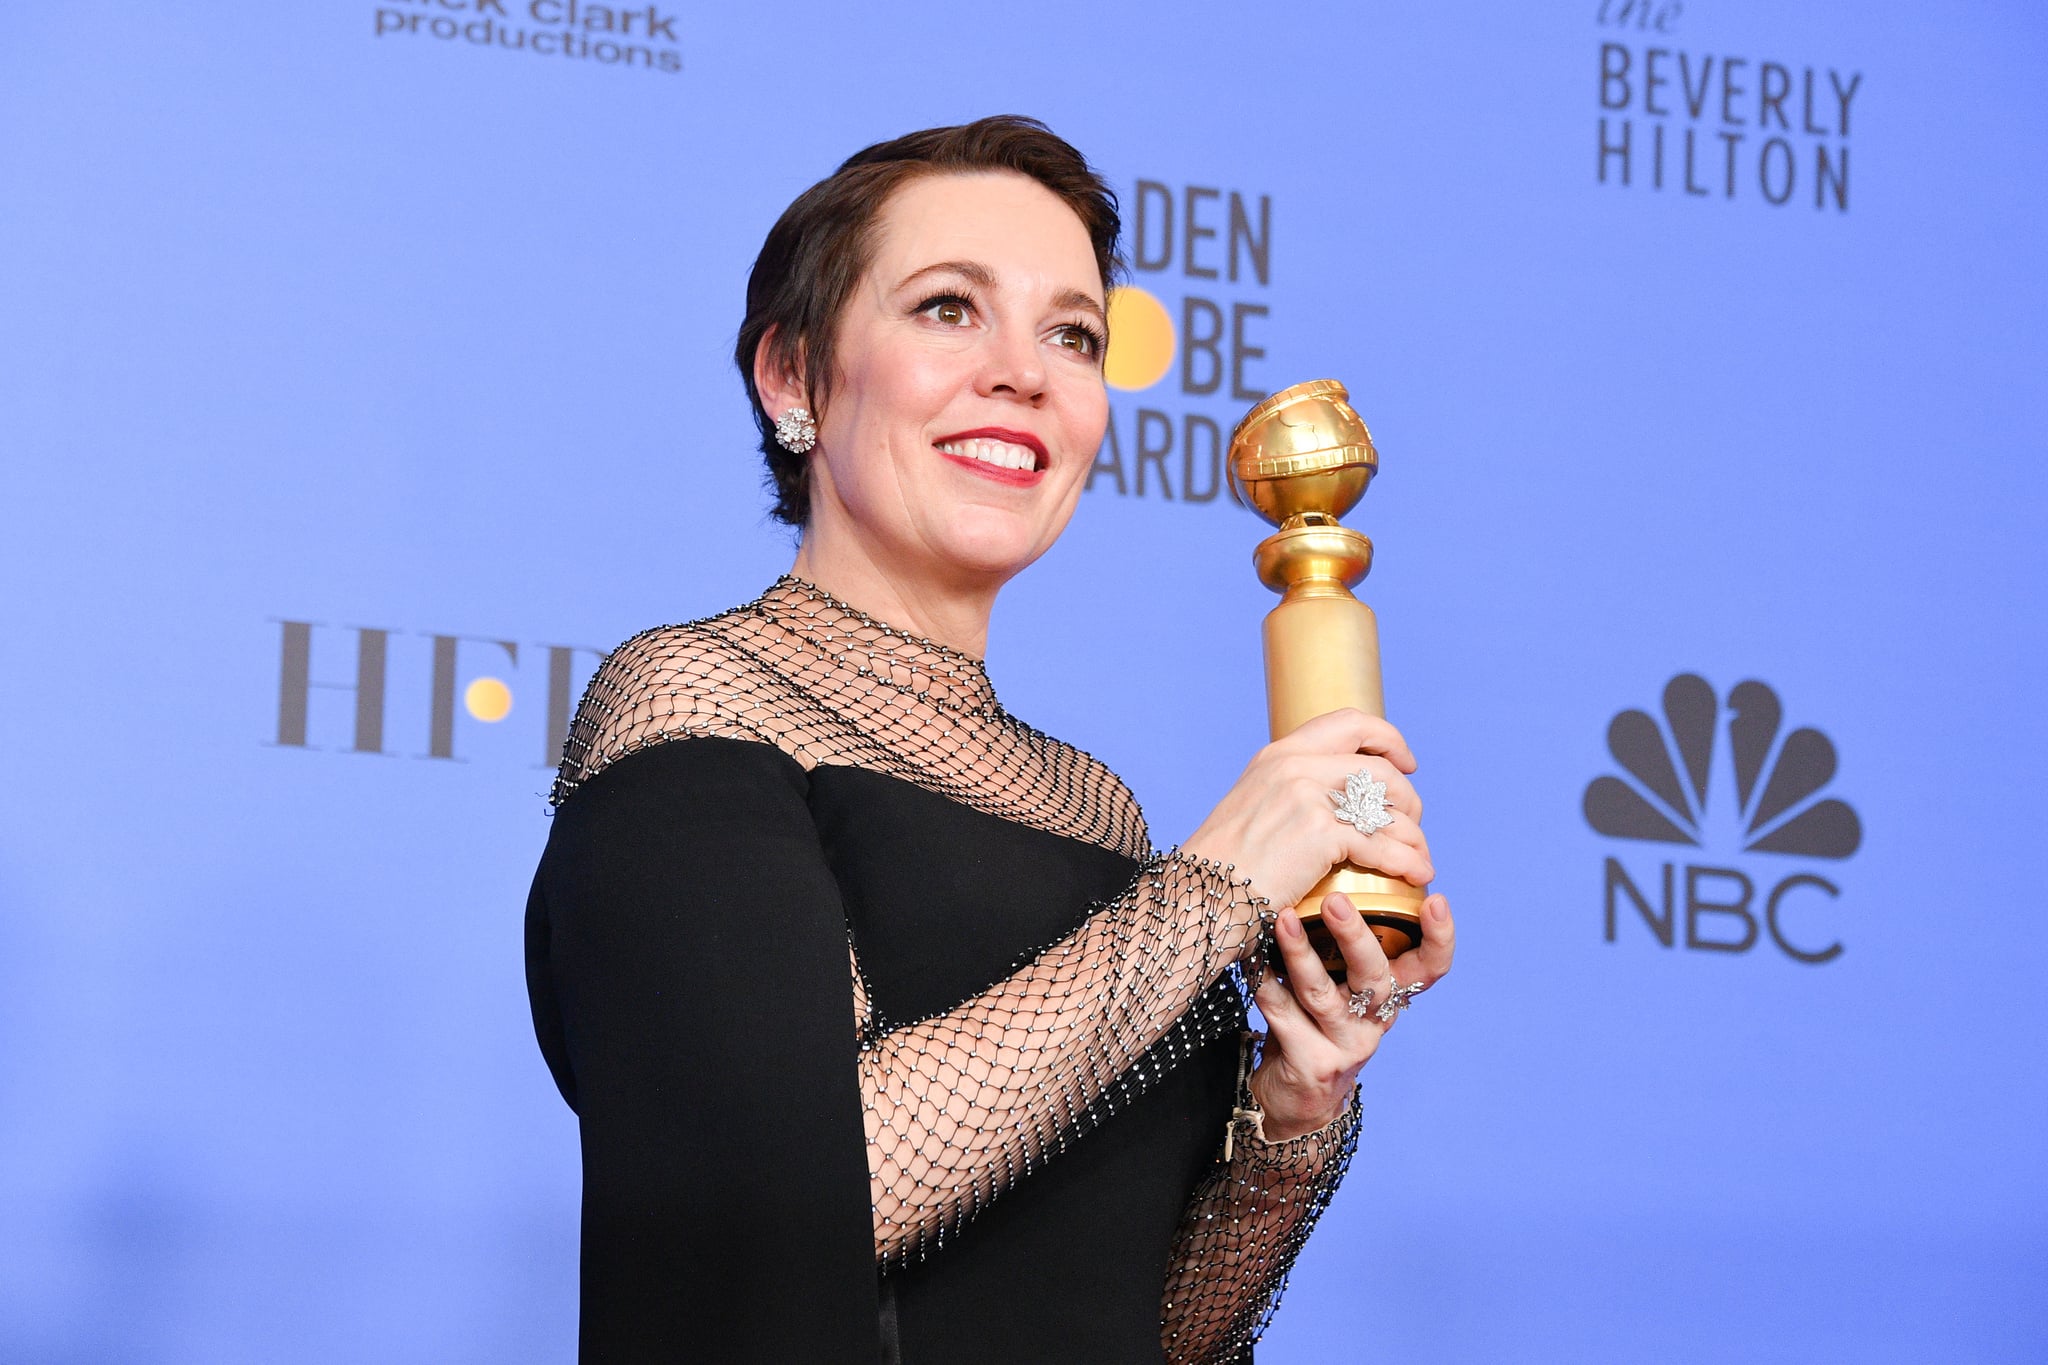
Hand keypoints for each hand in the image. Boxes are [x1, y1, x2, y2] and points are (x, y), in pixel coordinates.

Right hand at [1184, 709, 1433, 928]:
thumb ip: (1287, 794)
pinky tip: (1418, 873)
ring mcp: (1306, 797)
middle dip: (1407, 798)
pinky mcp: (1319, 834)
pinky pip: (1382, 844)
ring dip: (1413, 834)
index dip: (1387, 739)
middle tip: (1411, 823)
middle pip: (1379, 768)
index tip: (1405, 763)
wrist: (1197, 896)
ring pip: (1387, 806)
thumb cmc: (1222, 867)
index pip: (1349, 722)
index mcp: (1278, 755)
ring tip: (1420, 855)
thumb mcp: (1251, 809)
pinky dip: (1407, 860)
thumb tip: (1330, 804)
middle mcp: (1294, 766)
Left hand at [1248, 889, 1456, 1139]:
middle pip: (1374, 975)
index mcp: (1391, 993)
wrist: (1299, 1094)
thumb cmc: (1321, 1018)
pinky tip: (1251, 960)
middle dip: (1356, 935)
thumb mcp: (1346, 980)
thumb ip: (1353, 934)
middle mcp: (1375, 1019)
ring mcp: (1344, 1044)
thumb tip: (1360, 859)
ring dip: (1300, 953)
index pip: (1431, 966)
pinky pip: (1284, 1016)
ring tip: (1283, 918)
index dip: (1440, 936)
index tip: (1435, 899)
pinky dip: (1265, 985)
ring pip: (1322, 994)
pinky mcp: (1311, 1062)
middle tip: (1336, 900)